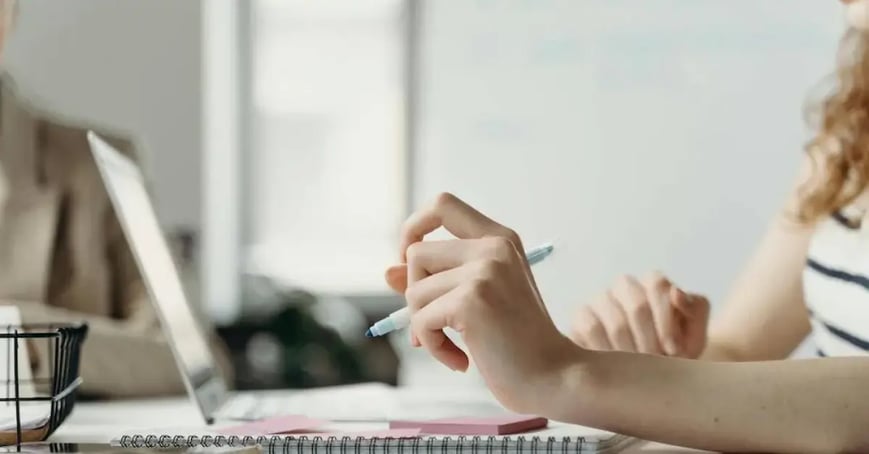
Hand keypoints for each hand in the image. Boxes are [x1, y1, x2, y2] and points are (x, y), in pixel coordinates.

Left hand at [385, 193, 580, 413]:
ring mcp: (484, 271)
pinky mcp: (471, 301)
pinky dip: (432, 347)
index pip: (442, 204)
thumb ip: (436, 280)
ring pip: (414, 291)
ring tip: (454, 346)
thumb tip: (387, 272)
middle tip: (438, 323)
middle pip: (417, 253)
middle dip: (415, 293)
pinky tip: (460, 360)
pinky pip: (421, 321)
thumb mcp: (476, 300)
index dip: (414, 227)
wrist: (554, 377)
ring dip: (424, 327)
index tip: (410, 260)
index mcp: (499, 239)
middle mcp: (493, 247)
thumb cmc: (518, 342)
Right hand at [570, 272, 709, 357]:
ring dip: (631, 351)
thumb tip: (676, 293)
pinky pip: (590, 327)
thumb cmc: (675, 353)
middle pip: (637, 304)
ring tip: (638, 370)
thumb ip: (696, 310)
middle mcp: (625, 286)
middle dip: (651, 340)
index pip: (657, 283)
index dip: (667, 319)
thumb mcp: (695, 335)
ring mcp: (600, 300)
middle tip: (656, 364)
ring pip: (614, 321)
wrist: (652, 377)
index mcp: (653, 283)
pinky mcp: (580, 317)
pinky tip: (616, 367)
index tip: (674, 350)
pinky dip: (606, 350)